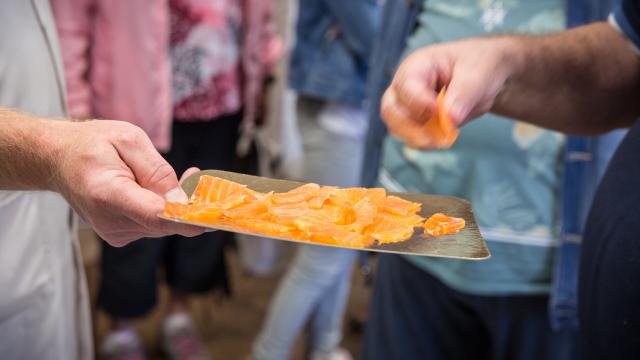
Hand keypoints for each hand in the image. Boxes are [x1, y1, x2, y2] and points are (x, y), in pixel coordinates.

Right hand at [50, 120, 203, 245]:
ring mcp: (115, 233)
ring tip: (162, 175)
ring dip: (174, 204)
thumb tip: (182, 200)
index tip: (215, 215)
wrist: (57, 160)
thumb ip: (158, 171)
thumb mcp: (129, 140)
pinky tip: (154, 189)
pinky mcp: (120, 236)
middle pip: (166, 222)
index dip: (189, 217)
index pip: (157, 216)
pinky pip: (155, 224)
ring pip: (164, 224)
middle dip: (187, 203)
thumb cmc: (93, 144)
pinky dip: (163, 209)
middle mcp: (110, 221)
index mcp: (108, 194)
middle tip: (194, 175)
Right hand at [381, 37, 519, 147]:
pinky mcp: (415, 121)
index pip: (406, 87)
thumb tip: (450, 119)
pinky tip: (441, 141)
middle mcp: (405, 85)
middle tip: (433, 139)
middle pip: (391, 110)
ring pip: (397, 127)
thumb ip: (463, 94)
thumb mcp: (478, 74)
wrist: (485, 75)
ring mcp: (407, 104)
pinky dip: (423, 142)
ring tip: (442, 141)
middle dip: (409, 127)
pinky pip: (409, 136)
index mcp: (417, 65)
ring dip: (416, 138)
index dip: (420, 104)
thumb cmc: (479, 66)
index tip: (440, 114)